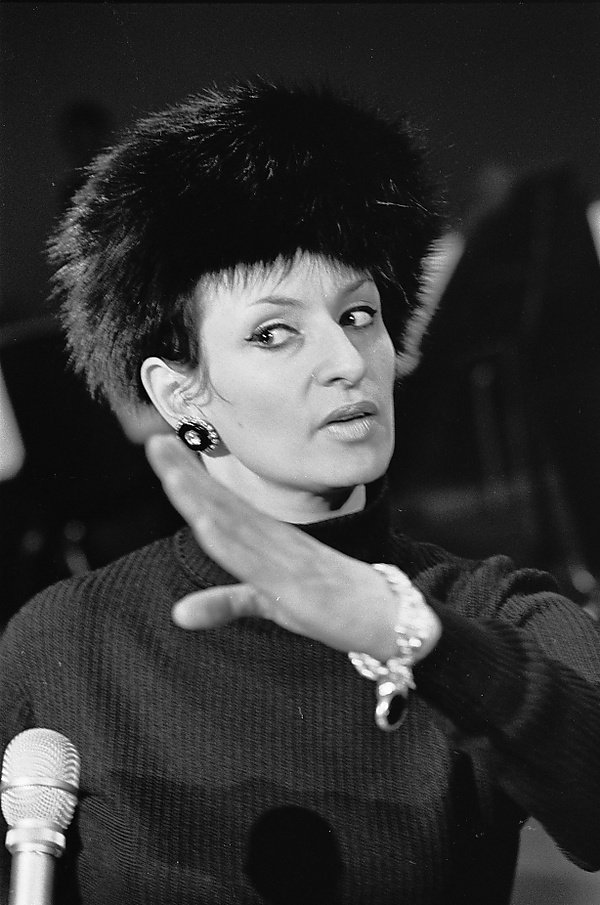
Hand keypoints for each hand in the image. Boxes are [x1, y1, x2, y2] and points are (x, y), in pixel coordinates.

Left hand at [145, 435, 440, 661]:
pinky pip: (255, 561)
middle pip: (220, 502)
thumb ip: (225, 603)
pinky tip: (204, 523)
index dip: (188, 475)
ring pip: (232, 522)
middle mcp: (270, 539)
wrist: (385, 614)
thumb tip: (179, 613)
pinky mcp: (293, 583)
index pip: (219, 501)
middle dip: (185, 473)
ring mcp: (282, 557)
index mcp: (264, 538)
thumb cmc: (328, 603)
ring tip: (170, 472)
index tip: (159, 446)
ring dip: (199, 497)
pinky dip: (229, 541)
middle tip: (153, 441)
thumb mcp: (268, 604)